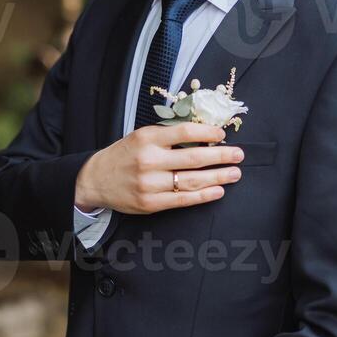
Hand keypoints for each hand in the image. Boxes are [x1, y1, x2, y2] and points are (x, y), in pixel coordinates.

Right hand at [74, 122, 243, 212]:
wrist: (96, 179)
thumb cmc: (125, 154)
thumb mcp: (142, 136)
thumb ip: (168, 135)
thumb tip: (205, 135)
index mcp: (147, 138)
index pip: (184, 132)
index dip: (207, 133)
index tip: (222, 134)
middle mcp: (148, 160)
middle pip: (192, 158)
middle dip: (220, 156)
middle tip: (239, 155)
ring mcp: (150, 184)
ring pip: (191, 181)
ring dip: (217, 177)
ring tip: (234, 173)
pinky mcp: (151, 203)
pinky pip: (183, 200)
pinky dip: (203, 196)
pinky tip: (218, 191)